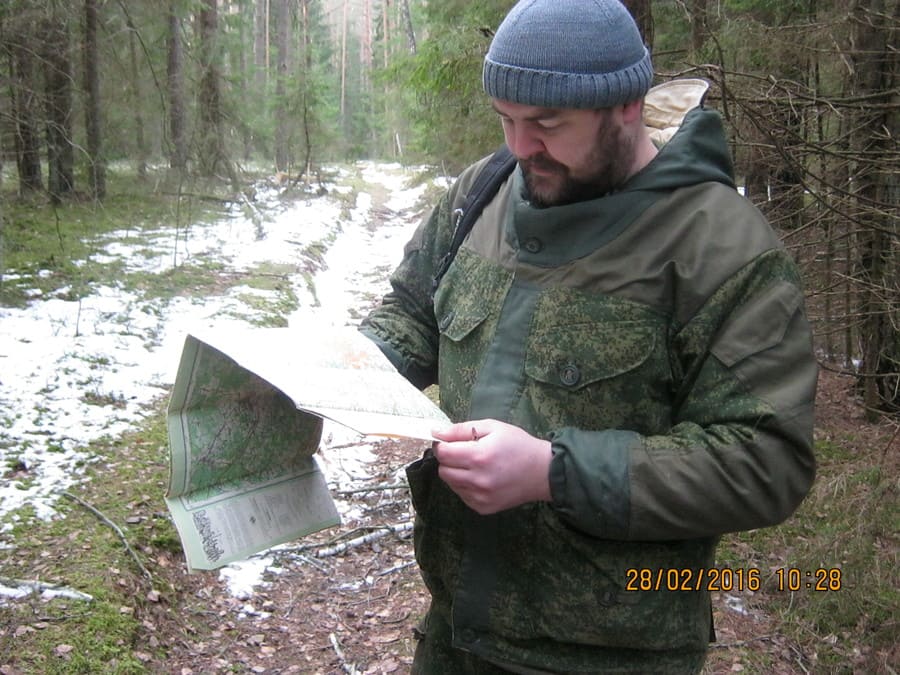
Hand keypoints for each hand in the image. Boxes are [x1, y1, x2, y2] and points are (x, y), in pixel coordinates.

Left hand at [431, 419, 551, 514]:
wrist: (543, 472)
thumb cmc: (519, 445)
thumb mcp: (493, 427)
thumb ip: (461, 430)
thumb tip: (437, 433)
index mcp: (479, 456)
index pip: (443, 454)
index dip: (443, 445)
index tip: (450, 442)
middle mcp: (477, 480)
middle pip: (443, 471)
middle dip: (449, 460)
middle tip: (465, 453)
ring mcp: (480, 497)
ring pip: (451, 484)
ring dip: (457, 473)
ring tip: (476, 466)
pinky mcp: (483, 508)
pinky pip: (462, 495)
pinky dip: (466, 486)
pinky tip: (482, 478)